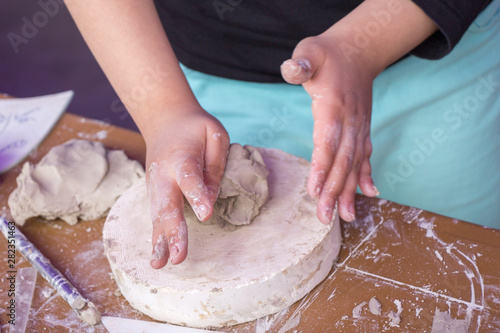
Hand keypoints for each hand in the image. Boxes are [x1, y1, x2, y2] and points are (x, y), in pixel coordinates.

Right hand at [145, 106, 228, 267]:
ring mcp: (155, 185)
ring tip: (160, 264)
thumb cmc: (194, 128)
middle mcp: (164, 174)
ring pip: (157, 216)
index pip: (190, 178)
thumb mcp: (214, 134)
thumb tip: (211, 199)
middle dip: (173, 232)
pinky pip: (155, 217)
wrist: (164, 120)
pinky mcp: (154, 193)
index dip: (197, 195)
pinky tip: (157, 257)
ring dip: (159, 241)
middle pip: (167, 205)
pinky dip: (156, 237)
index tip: (205, 214)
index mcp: (182, 157)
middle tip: (179, 256)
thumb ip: (215, 165)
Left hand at [281, 34, 378, 222]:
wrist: (358, 51)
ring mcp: (359, 126)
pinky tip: (370, 193)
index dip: (322, 166)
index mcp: (334, 106)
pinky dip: (367, 174)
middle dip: (334, 191)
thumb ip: (302, 62)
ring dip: (350, 190)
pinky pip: (366, 154)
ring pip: (355, 163)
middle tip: (324, 217)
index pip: (328, 141)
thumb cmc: (327, 54)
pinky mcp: (362, 129)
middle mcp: (350, 121)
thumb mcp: (311, 51)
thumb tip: (292, 68)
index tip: (315, 191)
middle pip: (342, 160)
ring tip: (346, 217)